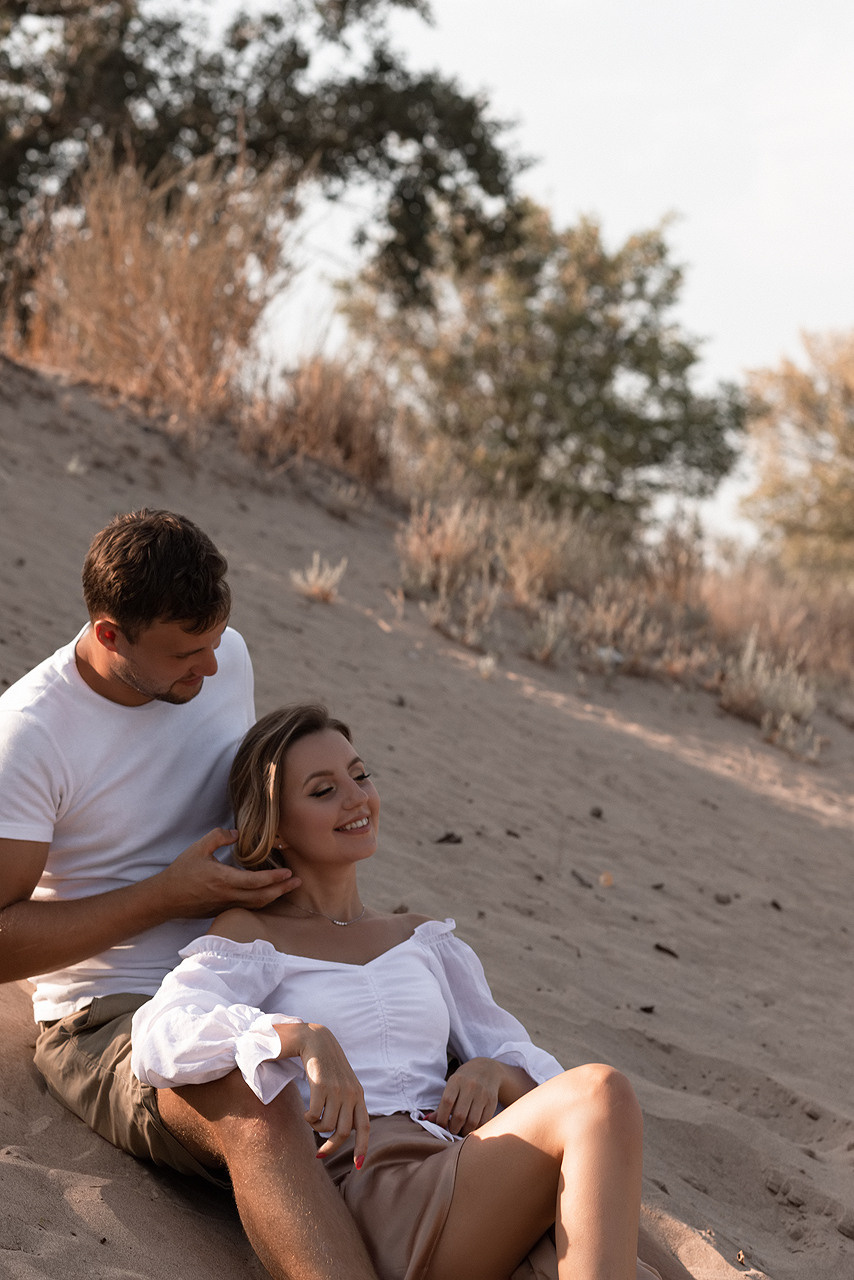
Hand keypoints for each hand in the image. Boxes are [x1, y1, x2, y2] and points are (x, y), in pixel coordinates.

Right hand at [153, 828, 299, 916]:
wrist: (166, 898)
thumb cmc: (182, 872)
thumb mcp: (199, 847)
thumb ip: (219, 836)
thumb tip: (237, 833)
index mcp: (223, 879)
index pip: (255, 881)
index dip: (274, 877)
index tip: (289, 872)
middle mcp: (228, 895)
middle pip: (262, 896)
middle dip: (282, 889)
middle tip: (298, 881)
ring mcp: (226, 905)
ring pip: (256, 904)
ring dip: (275, 896)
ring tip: (288, 888)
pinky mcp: (223, 910)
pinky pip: (248, 907)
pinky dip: (262, 901)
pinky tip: (268, 894)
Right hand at [281, 1023, 369, 1167]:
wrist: (315, 1039)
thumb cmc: (328, 1066)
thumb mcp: (343, 1084)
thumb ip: (346, 1104)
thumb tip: (343, 1132)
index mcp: (359, 1095)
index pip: (365, 1127)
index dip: (362, 1148)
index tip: (358, 1166)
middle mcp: (351, 1094)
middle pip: (343, 1132)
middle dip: (330, 1147)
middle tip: (319, 1154)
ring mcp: (337, 1090)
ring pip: (327, 1126)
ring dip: (317, 1129)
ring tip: (312, 1120)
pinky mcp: (321, 1085)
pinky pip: (314, 1115)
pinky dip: (308, 1119)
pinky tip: (306, 1112)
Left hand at [427, 1057, 504, 1135]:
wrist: (487, 1070)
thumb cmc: (464, 1080)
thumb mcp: (452, 1086)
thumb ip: (442, 1104)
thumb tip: (428, 1120)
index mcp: (456, 1081)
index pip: (447, 1102)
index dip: (442, 1118)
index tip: (441, 1126)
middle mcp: (470, 1086)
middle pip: (459, 1115)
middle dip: (453, 1128)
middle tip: (452, 1130)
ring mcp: (482, 1094)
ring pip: (472, 1121)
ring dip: (464, 1131)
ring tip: (461, 1131)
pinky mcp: (492, 1101)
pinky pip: (483, 1121)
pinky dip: (476, 1129)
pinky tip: (471, 1127)